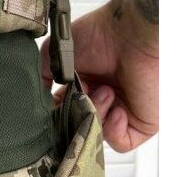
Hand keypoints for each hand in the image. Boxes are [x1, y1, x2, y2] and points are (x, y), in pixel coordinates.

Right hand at [41, 0, 157, 152]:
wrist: (130, 33)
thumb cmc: (99, 35)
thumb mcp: (55, 54)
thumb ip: (42, 76)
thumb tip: (36, 97)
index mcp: (83, 87)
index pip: (65, 112)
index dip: (57, 114)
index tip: (51, 110)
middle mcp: (101, 100)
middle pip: (79, 126)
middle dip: (76, 116)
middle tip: (79, 98)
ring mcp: (121, 112)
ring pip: (97, 135)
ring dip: (96, 116)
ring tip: (105, 92)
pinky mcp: (141, 123)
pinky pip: (121, 142)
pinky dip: (113, 130)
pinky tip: (116, 108)